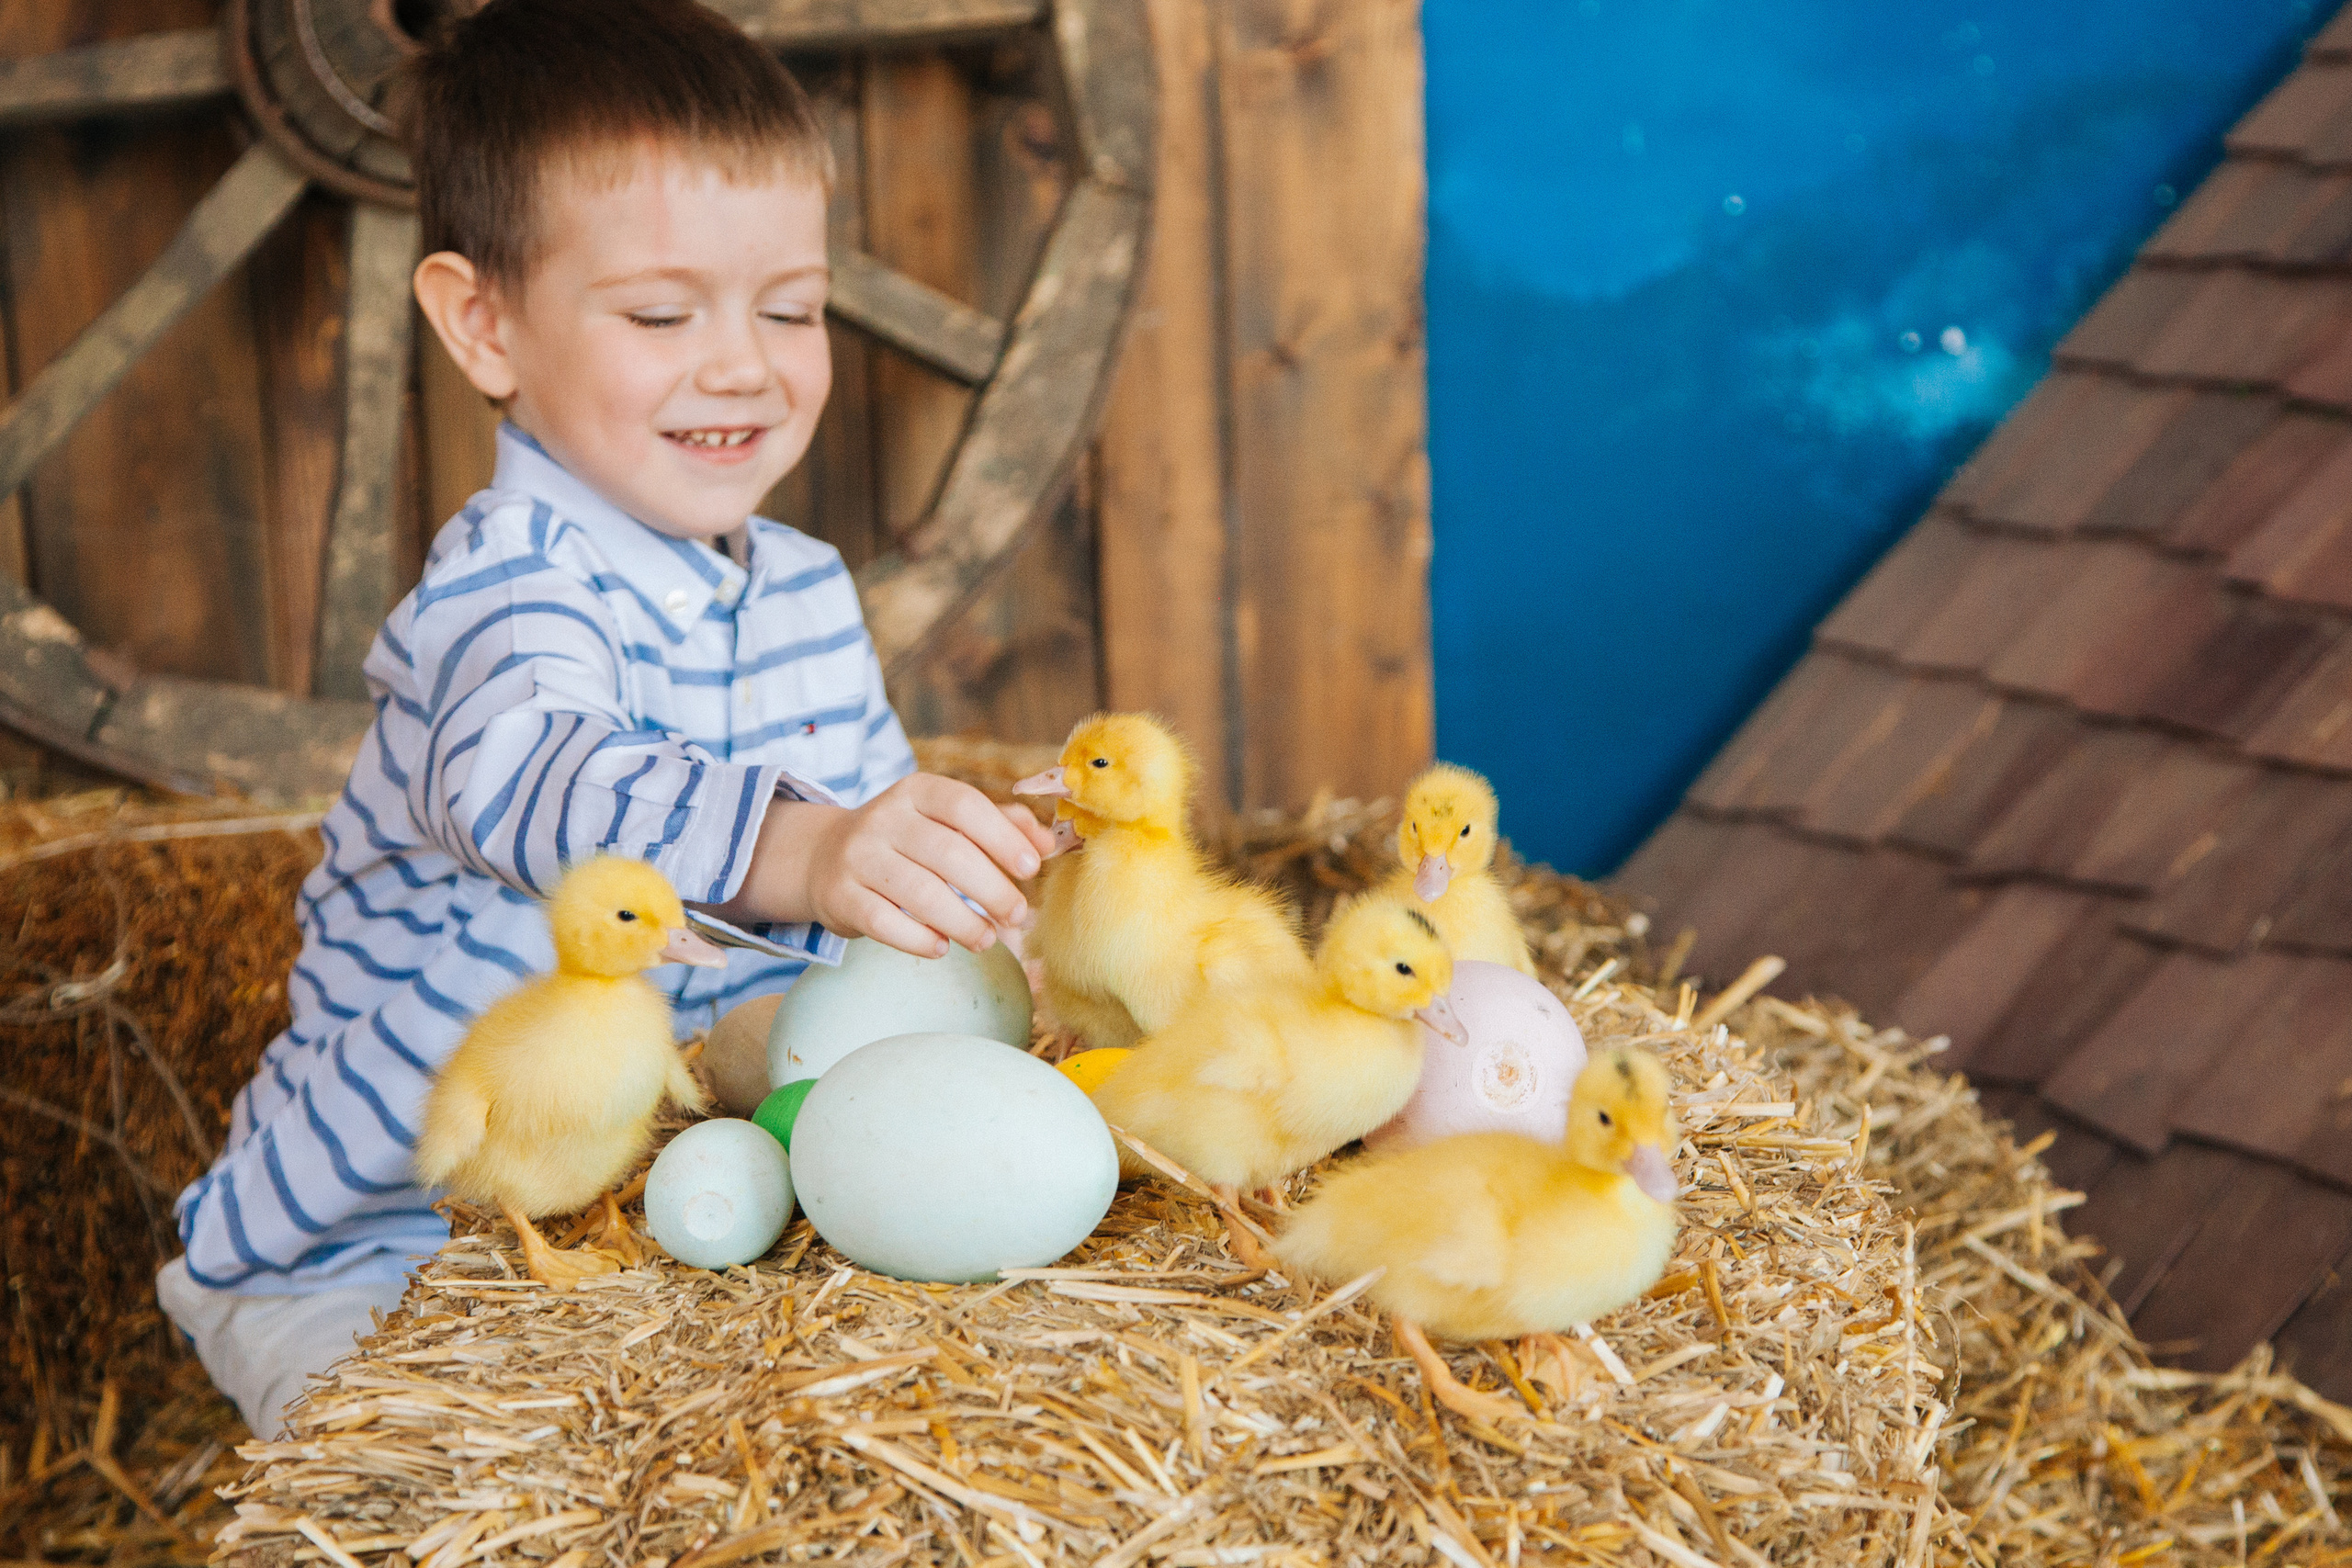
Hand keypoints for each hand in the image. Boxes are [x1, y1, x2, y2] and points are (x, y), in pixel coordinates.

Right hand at [730, 776, 1055, 957]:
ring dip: (963, 922)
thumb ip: (1000, 825)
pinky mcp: (839, 895)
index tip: (1031, 868)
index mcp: (917, 791)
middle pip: (948, 853)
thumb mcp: (947, 821)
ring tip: (987, 939)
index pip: (965, 805)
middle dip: (992, 889)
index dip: (1002, 837)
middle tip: (1017, 915)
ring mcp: (858, 856)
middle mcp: (884, 817)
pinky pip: (883, 922)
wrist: (824, 856)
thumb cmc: (907, 841)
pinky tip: (941, 948)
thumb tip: (1048, 844)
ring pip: (919, 892)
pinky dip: (917, 939)